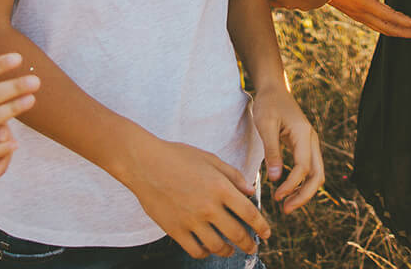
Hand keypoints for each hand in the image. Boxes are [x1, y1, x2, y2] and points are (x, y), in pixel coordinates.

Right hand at [120, 136, 270, 258]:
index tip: (267, 234)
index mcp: (220, 187)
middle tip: (253, 247)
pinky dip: (205, 253)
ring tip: (230, 249)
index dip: (262, 226)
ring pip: (217, 246)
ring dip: (227, 250)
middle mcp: (208, 207)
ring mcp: (191, 220)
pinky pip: (195, 250)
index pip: (249, 214)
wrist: (144, 163)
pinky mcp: (175, 230)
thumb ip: (233, 175)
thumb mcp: (209, 158)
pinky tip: (207, 248)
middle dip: (249, 244)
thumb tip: (251, 191)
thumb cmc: (177, 156)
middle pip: (237, 234)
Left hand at [249, 85, 323, 213]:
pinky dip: (301, 183)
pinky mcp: (305, 146)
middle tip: (286, 210)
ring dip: (304, 192)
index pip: (303, 167)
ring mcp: (310, 144)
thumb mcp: (265, 125)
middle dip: (304, 196)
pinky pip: (309, 169)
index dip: (291, 185)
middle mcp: (311, 140)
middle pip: (318, 175)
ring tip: (286, 205)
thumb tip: (276, 179)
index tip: (276, 197)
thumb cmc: (269, 104)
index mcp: (303, 134)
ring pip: (316, 174)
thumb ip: (271, 151)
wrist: (274, 89)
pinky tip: (287, 191)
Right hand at [328, 0, 410, 37]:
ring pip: (385, 29)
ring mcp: (360, 17)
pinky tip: (399, 26)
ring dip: (403, 31)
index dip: (410, 24)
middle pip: (391, 29)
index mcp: (366, 5)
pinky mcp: (358, 15)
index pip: (393, 18)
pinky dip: (392, 27)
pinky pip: (379, 26)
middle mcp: (363, 15)